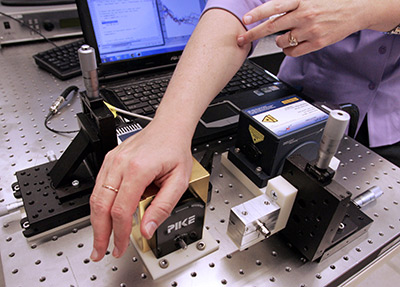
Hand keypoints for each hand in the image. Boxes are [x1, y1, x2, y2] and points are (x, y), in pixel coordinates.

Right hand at [89, 120, 192, 260]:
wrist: (168, 128)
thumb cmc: (175, 149)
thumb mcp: (179, 181)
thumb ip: (163, 206)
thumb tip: (147, 228)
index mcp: (138, 169)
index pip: (121, 210)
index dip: (119, 233)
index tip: (121, 247)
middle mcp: (120, 164)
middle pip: (101, 206)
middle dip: (99, 233)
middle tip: (99, 251)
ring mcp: (112, 161)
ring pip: (96, 197)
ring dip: (96, 222)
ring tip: (99, 239)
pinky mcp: (109, 160)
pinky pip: (99, 187)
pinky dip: (99, 206)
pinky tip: (103, 217)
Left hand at [237, 0, 370, 55]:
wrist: (357, 9)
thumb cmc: (331, 2)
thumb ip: (291, 1)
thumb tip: (271, 8)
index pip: (274, 6)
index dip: (258, 13)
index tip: (245, 19)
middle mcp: (305, 15)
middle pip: (272, 26)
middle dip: (254, 34)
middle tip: (241, 39)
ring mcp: (311, 30)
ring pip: (282, 41)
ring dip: (278, 41)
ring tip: (286, 35)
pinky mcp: (317, 43)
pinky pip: (293, 52)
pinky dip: (288, 50)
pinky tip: (292, 44)